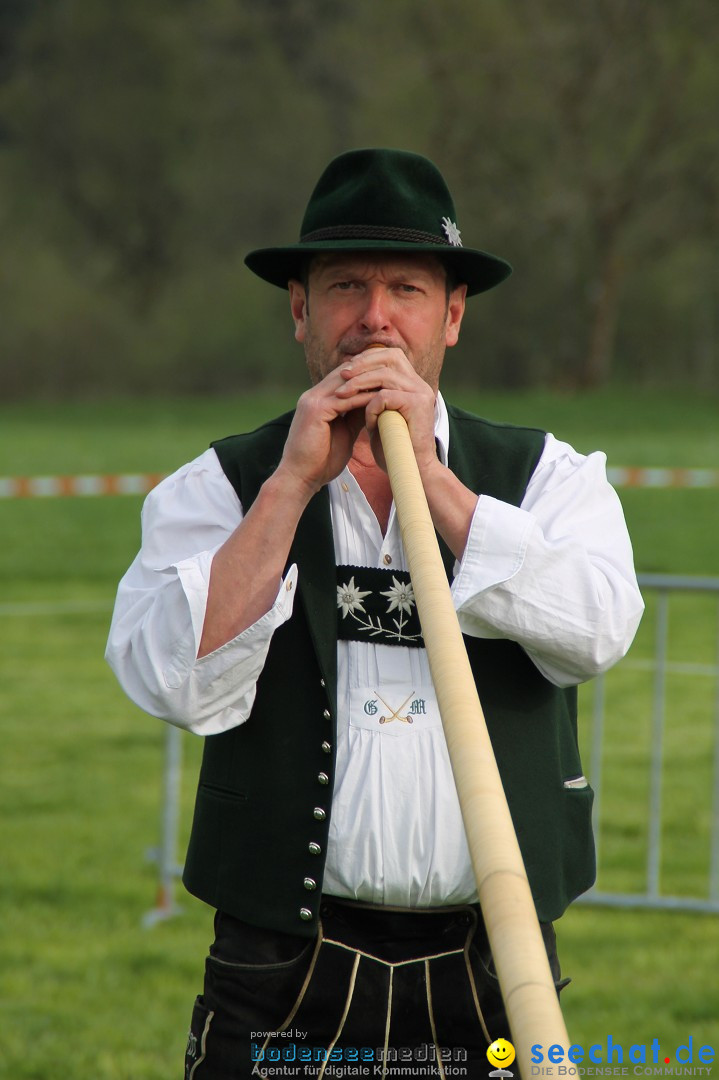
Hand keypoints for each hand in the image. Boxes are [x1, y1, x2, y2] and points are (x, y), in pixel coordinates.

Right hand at [277, 364, 378, 494]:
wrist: (300, 478)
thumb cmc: (321, 461)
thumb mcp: (344, 432)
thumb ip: (354, 416)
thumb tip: (373, 405)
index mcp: (317, 399)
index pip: (344, 377)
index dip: (365, 376)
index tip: (389, 379)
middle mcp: (312, 396)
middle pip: (345, 373)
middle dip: (369, 373)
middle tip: (394, 376)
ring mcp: (312, 401)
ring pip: (345, 382)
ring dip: (368, 383)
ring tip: (391, 385)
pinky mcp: (315, 411)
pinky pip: (344, 400)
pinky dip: (363, 399)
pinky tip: (380, 401)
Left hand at [335, 346, 439, 476]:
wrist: (411, 471)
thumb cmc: (392, 447)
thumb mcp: (379, 415)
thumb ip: (371, 395)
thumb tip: (350, 378)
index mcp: (413, 384)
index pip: (390, 356)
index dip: (367, 359)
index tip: (345, 370)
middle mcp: (420, 384)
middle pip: (390, 357)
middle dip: (362, 364)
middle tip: (341, 375)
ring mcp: (421, 393)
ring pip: (384, 375)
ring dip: (359, 384)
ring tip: (341, 395)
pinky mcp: (418, 405)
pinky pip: (386, 396)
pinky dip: (371, 407)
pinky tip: (367, 422)